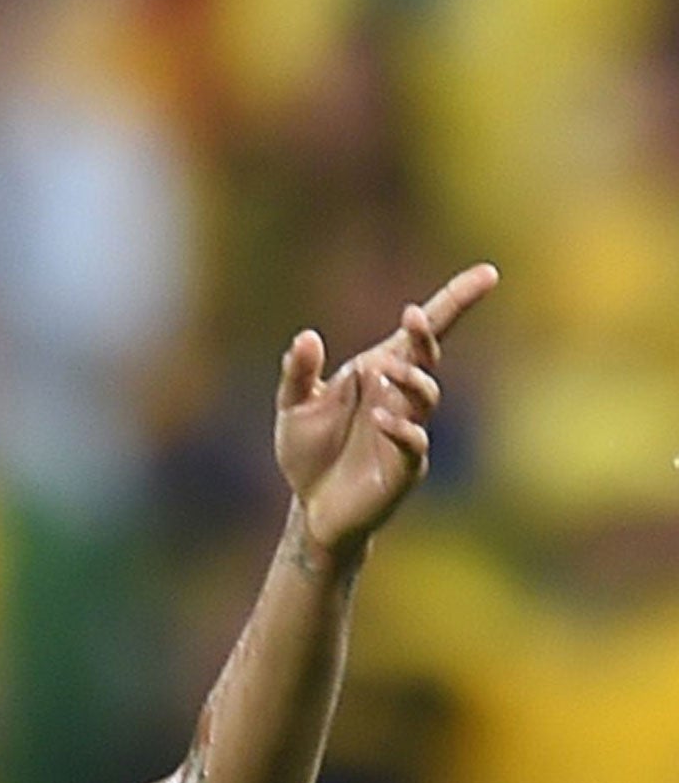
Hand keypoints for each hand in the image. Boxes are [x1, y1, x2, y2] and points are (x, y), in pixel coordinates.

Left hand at [274, 262, 498, 561]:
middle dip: (426, 335)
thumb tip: (306, 337)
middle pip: (427, 358)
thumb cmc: (309, 453)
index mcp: (380, 373)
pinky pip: (414, 444)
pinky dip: (402, 430)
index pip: (424, 334)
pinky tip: (382, 419)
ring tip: (387, 370)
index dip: (456, 302)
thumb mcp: (293, 408)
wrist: (312, 509)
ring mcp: (406, 430)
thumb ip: (297, 374)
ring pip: (426, 396)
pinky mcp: (403, 467)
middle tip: (412, 316)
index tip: (487, 273)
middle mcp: (401, 397)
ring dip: (412, 379)